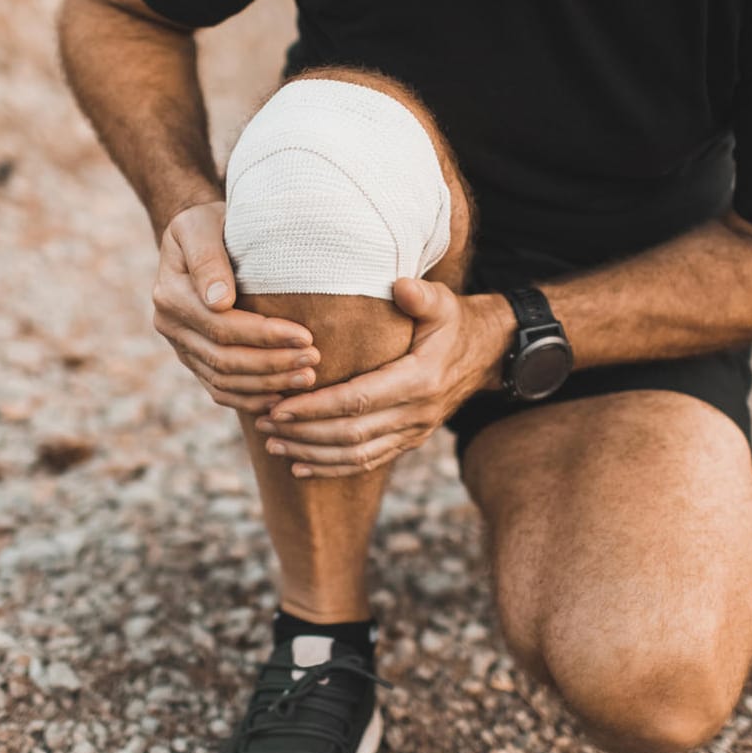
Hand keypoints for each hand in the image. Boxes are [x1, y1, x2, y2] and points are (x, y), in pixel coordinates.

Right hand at [152, 201, 319, 414]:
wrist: (200, 234)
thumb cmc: (210, 223)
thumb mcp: (202, 224)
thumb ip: (208, 258)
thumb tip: (219, 300)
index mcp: (170, 294)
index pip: (222, 326)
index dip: (264, 336)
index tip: (305, 336)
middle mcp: (169, 325)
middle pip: (224, 359)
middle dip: (272, 363)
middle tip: (314, 361)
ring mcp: (180, 346)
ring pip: (223, 380)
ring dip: (267, 385)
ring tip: (307, 379)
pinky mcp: (193, 359)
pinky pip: (219, 389)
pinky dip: (249, 399)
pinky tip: (281, 397)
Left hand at [254, 279, 511, 477]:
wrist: (487, 355)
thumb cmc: (454, 322)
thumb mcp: (443, 303)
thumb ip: (421, 296)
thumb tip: (400, 285)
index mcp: (420, 380)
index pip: (358, 401)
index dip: (316, 407)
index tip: (279, 406)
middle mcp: (417, 413)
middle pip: (351, 433)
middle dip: (303, 432)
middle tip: (264, 424)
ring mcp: (413, 431)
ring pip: (356, 454)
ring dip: (312, 453)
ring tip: (273, 445)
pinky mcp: (408, 441)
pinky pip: (368, 462)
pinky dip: (332, 467)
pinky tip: (301, 466)